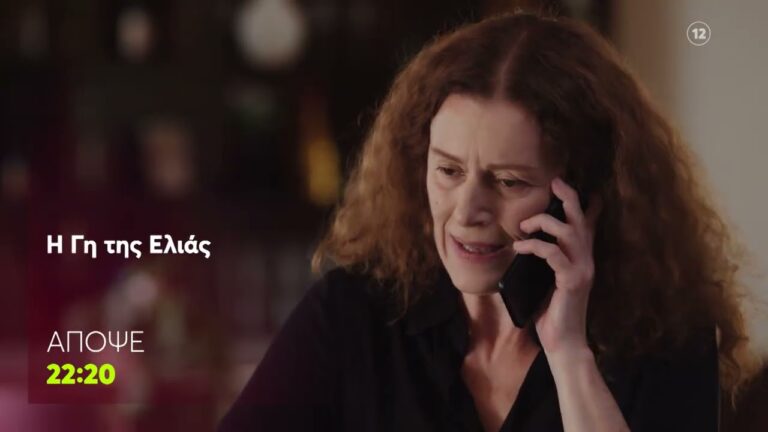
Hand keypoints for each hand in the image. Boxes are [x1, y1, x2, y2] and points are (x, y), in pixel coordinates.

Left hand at [512, 176, 601, 356]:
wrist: (564, 342)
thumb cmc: (553, 313)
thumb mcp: (548, 281)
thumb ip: (546, 263)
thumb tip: (526, 244)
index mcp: (581, 259)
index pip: (588, 225)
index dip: (584, 203)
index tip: (569, 185)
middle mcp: (586, 260)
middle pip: (581, 220)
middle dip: (569, 197)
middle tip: (554, 182)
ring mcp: (582, 269)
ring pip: (568, 231)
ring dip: (542, 223)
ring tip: (523, 228)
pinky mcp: (572, 280)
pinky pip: (552, 253)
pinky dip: (534, 246)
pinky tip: (519, 247)